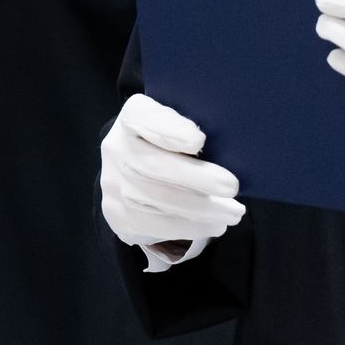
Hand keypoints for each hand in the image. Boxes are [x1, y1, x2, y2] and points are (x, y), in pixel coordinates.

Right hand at [100, 94, 245, 250]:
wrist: (134, 167)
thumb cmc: (170, 139)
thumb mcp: (178, 121)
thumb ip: (193, 123)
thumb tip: (230, 143)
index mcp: (132, 116)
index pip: (143, 117)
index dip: (169, 130)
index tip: (199, 140)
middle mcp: (116, 148)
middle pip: (151, 165)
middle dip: (195, 178)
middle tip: (231, 186)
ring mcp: (112, 183)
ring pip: (154, 200)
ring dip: (198, 210)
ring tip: (232, 213)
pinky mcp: (117, 214)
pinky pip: (152, 225)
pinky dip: (187, 228)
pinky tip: (213, 225)